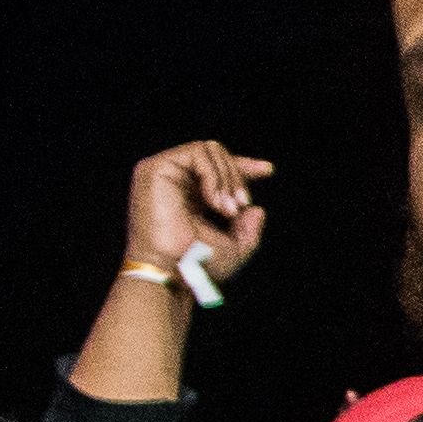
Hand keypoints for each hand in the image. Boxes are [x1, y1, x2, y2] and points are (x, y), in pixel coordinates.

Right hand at [124, 141, 270, 288]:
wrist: (174, 272)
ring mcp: (163, 173)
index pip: (217, 170)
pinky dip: (214, 176)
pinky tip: (214, 202)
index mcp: (189, 197)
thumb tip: (257, 210)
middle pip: (216, 155)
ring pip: (209, 149)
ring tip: (228, 209)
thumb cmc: (199, 265)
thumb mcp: (235, 248)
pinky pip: (197, 153)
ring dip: (227, 178)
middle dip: (237, 177)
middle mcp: (174, 181)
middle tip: (242, 205)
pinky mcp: (154, 169)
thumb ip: (248, 229)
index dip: (243, 167)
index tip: (268, 171)